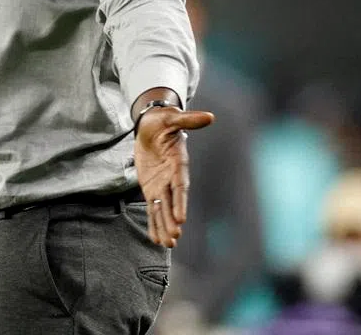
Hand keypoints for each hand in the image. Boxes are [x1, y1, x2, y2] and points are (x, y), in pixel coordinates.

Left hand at [134, 106, 213, 247]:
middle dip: (172, 220)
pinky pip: (153, 208)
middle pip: (172, 202)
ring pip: (163, 209)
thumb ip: (187, 120)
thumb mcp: (171, 117)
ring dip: (164, 226)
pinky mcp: (152, 187)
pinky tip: (157, 239)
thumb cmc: (162, 120)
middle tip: (174, 237)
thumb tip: (209, 117)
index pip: (180, 185)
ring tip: (167, 244)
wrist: (151, 125)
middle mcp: (172, 177)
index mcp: (179, 163)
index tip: (181, 218)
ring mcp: (162, 184)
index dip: (180, 202)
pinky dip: (154, 223)